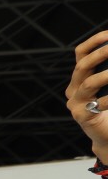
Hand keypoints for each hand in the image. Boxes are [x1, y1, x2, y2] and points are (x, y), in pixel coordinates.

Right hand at [67, 30, 107, 162]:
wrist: (106, 136)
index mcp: (80, 78)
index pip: (80, 54)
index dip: (93, 42)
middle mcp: (74, 89)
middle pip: (82, 66)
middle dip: (100, 54)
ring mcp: (75, 104)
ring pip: (88, 84)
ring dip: (106, 75)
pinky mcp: (82, 116)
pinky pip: (96, 104)